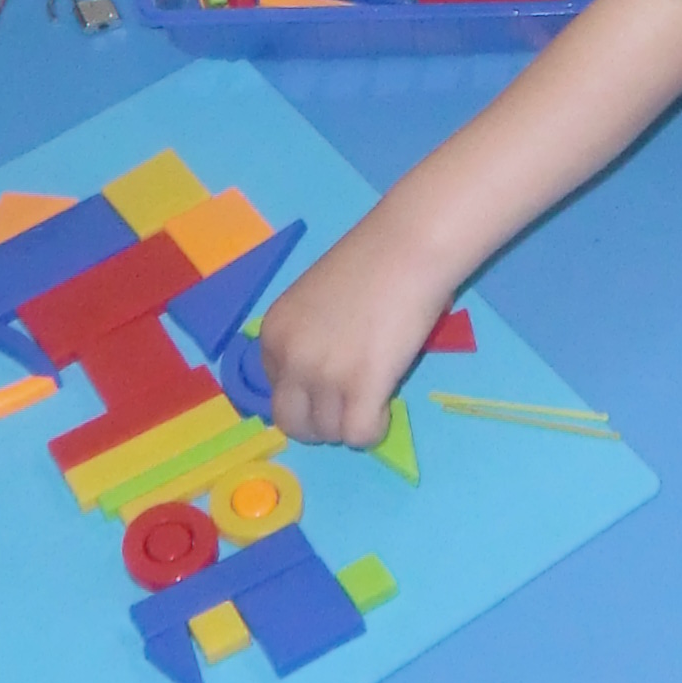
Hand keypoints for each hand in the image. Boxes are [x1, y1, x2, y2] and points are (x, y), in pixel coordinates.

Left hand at [260, 206, 456, 451]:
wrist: (408, 246)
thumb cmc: (372, 262)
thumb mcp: (315, 302)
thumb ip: (309, 339)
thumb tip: (323, 378)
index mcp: (273, 334)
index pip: (277, 391)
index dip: (307, 393)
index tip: (334, 381)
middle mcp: (290, 358)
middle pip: (293, 423)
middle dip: (321, 423)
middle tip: (350, 404)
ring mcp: (323, 376)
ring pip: (329, 433)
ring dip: (351, 422)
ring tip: (375, 394)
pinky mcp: (361, 388)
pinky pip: (359, 436)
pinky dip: (374, 430)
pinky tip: (387, 404)